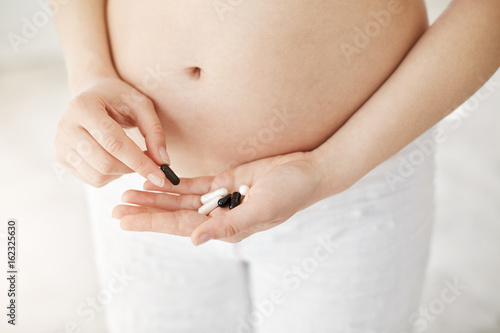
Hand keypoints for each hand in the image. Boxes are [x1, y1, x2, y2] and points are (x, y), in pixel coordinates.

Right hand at [54, 77, 169, 186]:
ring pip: (98, 176)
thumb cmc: (119, 98)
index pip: (114, 143)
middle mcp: (66, 127)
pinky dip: (110, 176)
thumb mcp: (142, 106)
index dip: (139, 162)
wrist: (92, 93)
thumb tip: (163, 162)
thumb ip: (155, 132)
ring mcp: (60, 144)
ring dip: (122, 173)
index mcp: (84, 107)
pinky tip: (116, 160)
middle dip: (133, 168)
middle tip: (149, 162)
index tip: (161, 176)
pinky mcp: (61, 158)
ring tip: (130, 157)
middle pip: (105, 163)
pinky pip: (91, 180)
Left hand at [112, 152, 325, 244]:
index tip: (124, 220)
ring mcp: (221, 198)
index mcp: (226, 227)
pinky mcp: (226, 181)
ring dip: (156, 195)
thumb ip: (227, 225)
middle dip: (146, 210)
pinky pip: (195, 184)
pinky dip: (176, 183)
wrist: (307, 171)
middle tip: (116, 209)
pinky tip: (157, 179)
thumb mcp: (261, 209)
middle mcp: (219, 215)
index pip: (179, 225)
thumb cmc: (289, 192)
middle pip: (174, 213)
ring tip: (129, 192)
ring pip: (180, 199)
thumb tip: (193, 239)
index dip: (151, 221)